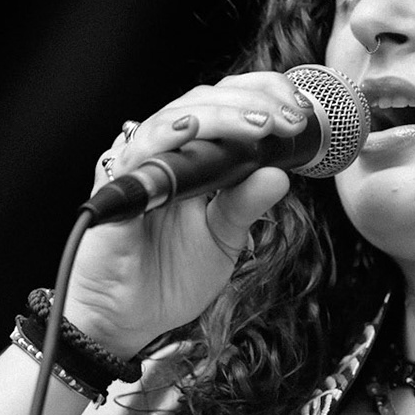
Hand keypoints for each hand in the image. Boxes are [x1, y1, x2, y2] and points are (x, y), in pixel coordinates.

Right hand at [61, 71, 312, 357]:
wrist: (128, 319)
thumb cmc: (170, 277)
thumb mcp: (223, 239)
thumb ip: (247, 205)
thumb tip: (282, 175)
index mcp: (195, 159)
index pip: (227, 105)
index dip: (261, 94)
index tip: (299, 108)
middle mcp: (167, 153)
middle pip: (207, 100)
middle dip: (253, 101)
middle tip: (290, 118)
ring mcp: (141, 165)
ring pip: (177, 115)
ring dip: (223, 115)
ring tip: (261, 124)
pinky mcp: (115, 186)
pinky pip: (138, 151)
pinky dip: (166, 136)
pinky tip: (192, 130)